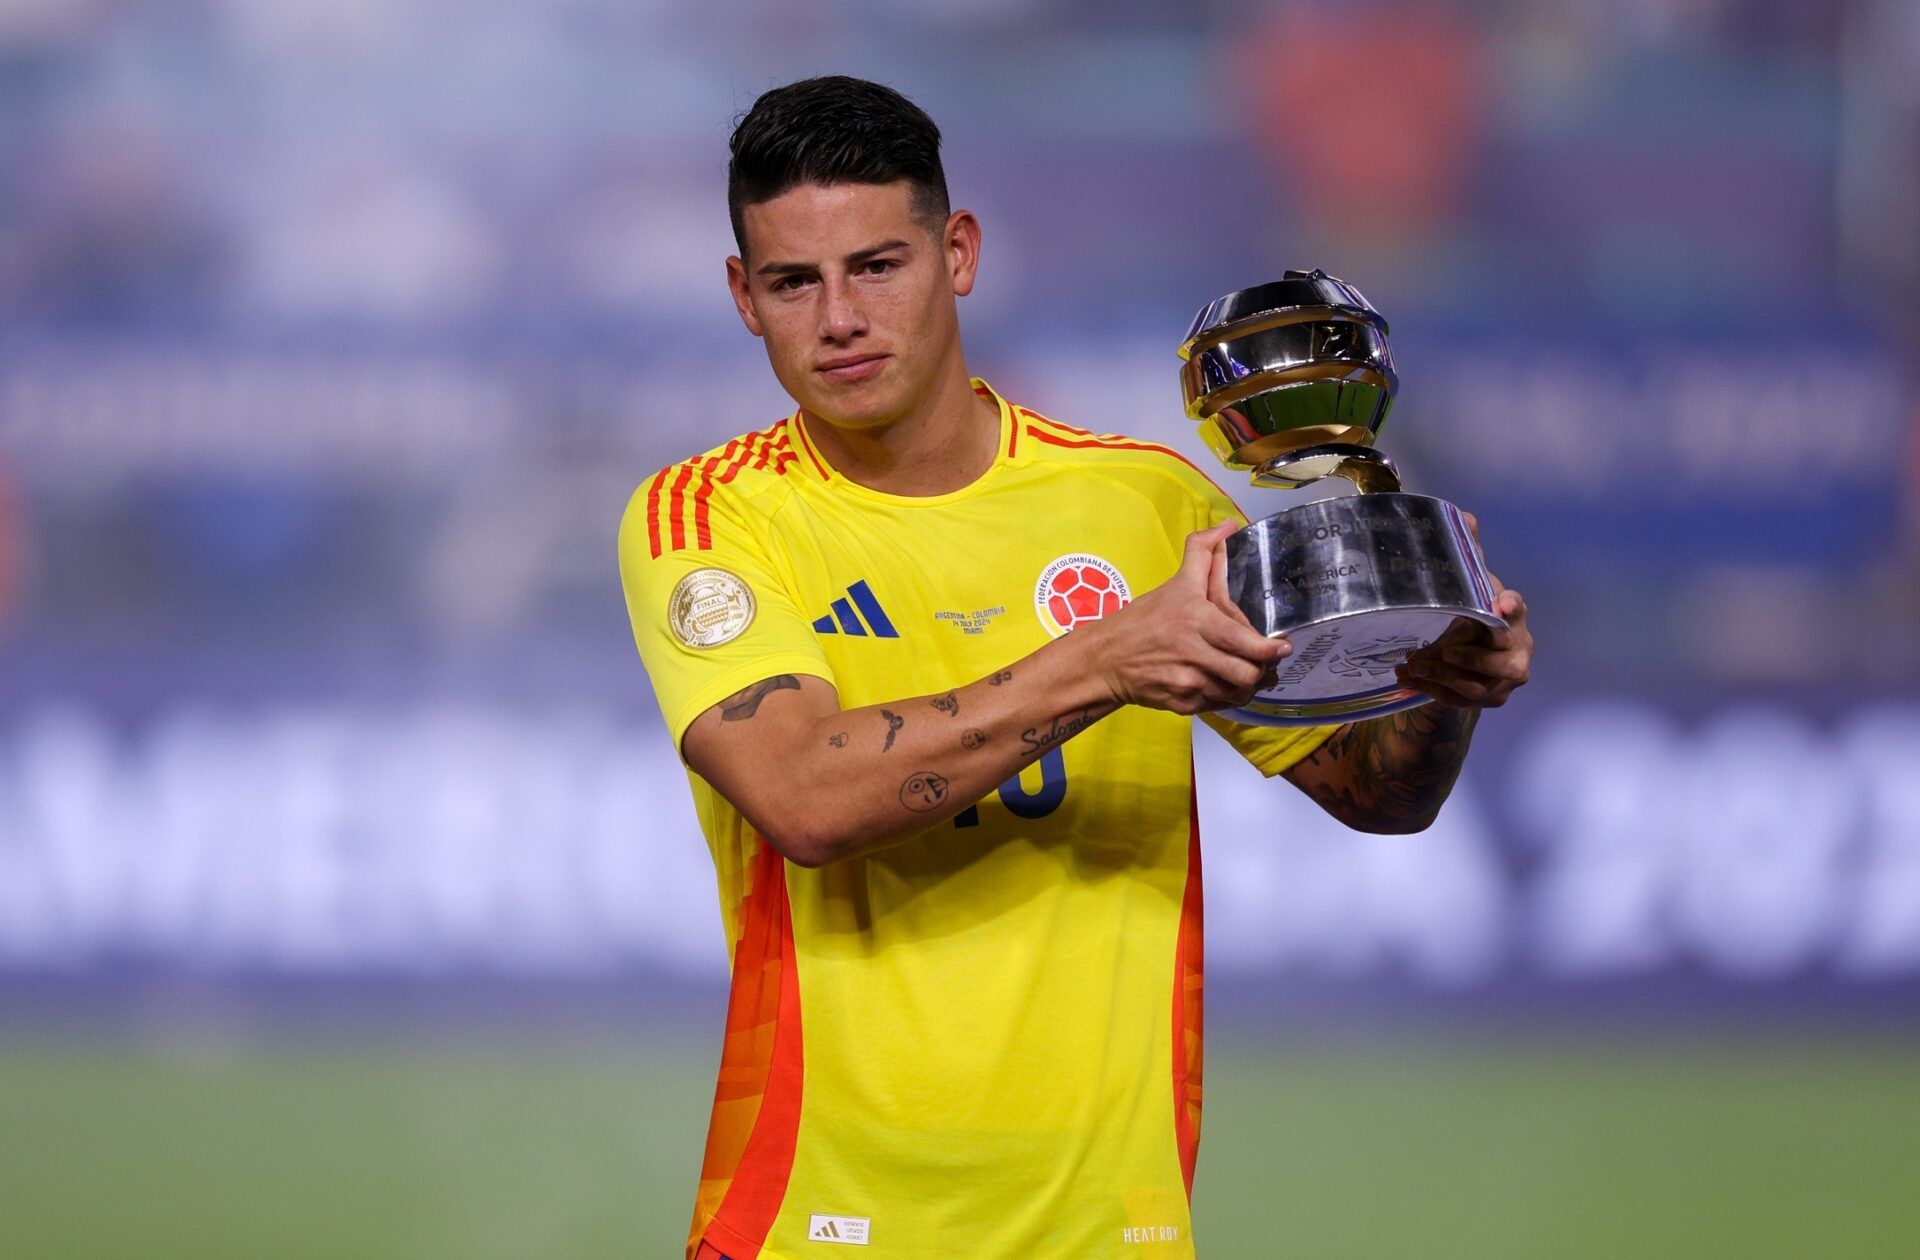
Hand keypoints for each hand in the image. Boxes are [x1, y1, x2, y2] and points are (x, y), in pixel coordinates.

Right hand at [1085, 522, 1290, 714]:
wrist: (1105, 660)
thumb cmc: (1143, 620)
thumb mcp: (1175, 584)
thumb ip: (1203, 553)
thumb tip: (1228, 526)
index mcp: (1195, 619)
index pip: (1243, 641)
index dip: (1269, 650)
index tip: (1283, 648)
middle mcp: (1193, 653)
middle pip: (1247, 673)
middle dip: (1262, 671)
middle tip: (1266, 664)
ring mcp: (1188, 682)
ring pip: (1237, 693)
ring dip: (1246, 685)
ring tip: (1246, 674)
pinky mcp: (1183, 705)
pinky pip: (1219, 705)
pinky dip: (1225, 697)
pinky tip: (1221, 683)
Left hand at [1394, 512, 1531, 707]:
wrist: (1470, 657)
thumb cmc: (1472, 615)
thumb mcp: (1467, 587)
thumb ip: (1467, 555)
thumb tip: (1465, 515)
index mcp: (1513, 617)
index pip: (1517, 610)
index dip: (1509, 608)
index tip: (1500, 604)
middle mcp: (1517, 651)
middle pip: (1496, 662)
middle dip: (1463, 658)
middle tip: (1434, 650)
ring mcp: (1504, 680)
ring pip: (1473, 685)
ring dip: (1438, 675)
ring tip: (1409, 663)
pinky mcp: (1488, 699)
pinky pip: (1458, 700)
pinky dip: (1429, 689)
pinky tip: (1405, 678)